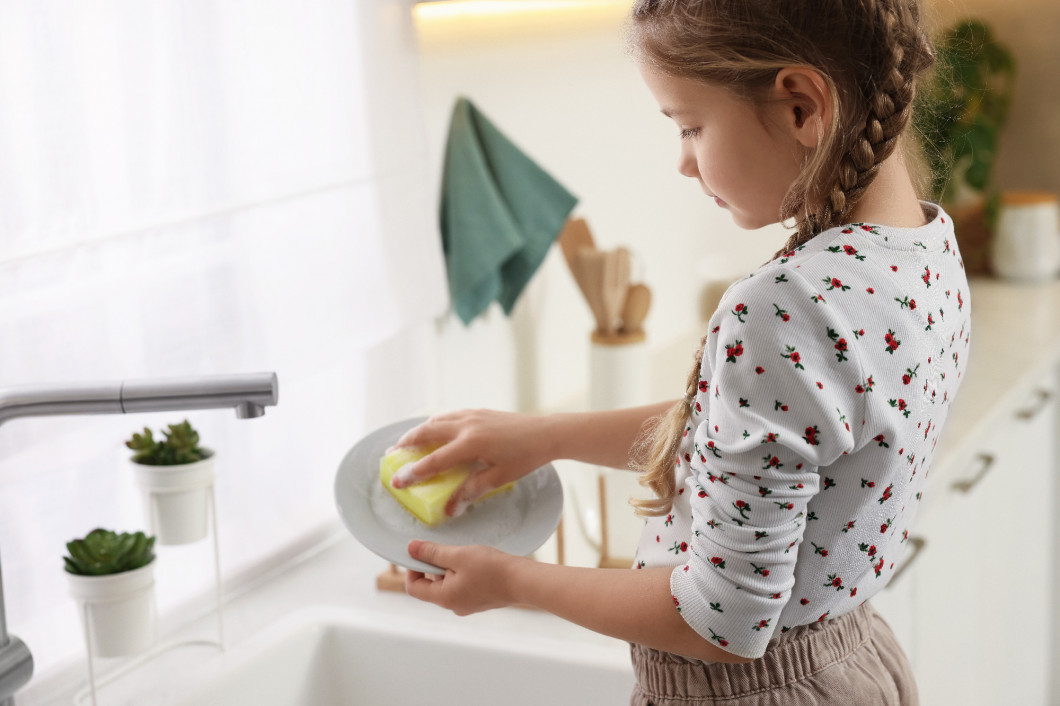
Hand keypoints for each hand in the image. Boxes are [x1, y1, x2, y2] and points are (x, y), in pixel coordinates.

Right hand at [389, 409, 551, 516]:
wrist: (545, 432)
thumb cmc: (525, 457)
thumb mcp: (498, 478)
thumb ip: (471, 491)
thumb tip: (449, 509)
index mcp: (471, 444)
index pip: (433, 460)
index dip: (413, 472)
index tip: (396, 482)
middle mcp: (466, 426)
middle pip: (425, 433)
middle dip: (405, 445)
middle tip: (391, 457)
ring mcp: (471, 415)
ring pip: (435, 421)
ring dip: (417, 432)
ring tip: (405, 443)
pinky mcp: (477, 411)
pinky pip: (448, 415)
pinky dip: (434, 423)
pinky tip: (432, 431)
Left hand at [404, 540, 523, 615]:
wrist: (523, 581)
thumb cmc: (491, 568)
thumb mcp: (458, 555)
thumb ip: (432, 553)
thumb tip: (410, 548)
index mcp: (444, 598)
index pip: (414, 587)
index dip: (413, 568)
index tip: (423, 552)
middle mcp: (453, 606)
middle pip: (430, 586)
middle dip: (435, 566)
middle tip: (449, 551)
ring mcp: (467, 605)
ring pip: (447, 585)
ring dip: (450, 569)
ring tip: (466, 556)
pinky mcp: (478, 601)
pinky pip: (461, 587)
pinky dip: (462, 574)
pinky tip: (477, 563)